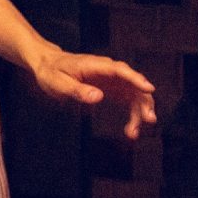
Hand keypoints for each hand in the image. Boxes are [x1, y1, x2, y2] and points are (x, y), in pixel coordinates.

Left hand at [28, 51, 156, 139]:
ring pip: (135, 95)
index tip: (149, 89)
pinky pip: (129, 102)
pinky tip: (130, 129)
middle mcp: (109, 71)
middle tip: (149, 119)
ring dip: (139, 112)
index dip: (136, 79)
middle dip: (144, 101)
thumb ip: (77, 90)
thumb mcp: (59, 82)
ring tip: (134, 132)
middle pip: (133, 84)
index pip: (120, 70)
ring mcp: (113, 81)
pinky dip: (132, 115)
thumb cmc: (52, 72)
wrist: (48, 65)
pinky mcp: (113, 89)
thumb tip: (98, 97)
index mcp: (96, 66)